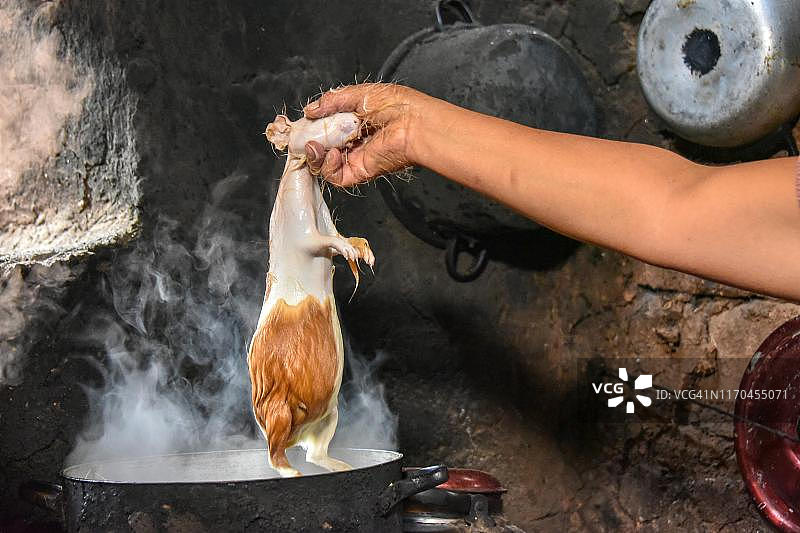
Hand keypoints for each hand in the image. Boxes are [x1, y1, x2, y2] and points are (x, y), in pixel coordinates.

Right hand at [303, 83, 425, 186]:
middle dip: (309, 140)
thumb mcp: (358, 94)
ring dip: (314, 154)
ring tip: (315, 144)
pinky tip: (333, 153)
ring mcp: (357, 156)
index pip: (327, 126)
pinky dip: (327, 166)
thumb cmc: (397, 105)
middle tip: (303, 135)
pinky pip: (335, 175)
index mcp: (357, 120)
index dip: (312, 125)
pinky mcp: (360, 171)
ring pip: (325, 162)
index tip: (302, 123)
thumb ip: (331, 102)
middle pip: (323, 145)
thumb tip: (310, 110)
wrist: (414, 123)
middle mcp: (356, 139)